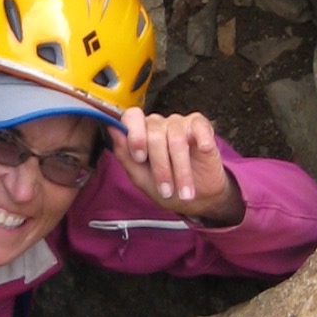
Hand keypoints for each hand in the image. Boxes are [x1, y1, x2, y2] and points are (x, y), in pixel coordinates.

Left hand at [117, 109, 244, 224]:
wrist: (197, 199)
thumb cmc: (168, 187)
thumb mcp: (141, 177)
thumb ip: (124, 155)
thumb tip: (113, 130)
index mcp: (140, 133)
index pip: (131, 117)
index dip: (134, 135)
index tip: (139, 157)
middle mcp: (159, 125)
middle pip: (154, 134)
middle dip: (160, 167)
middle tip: (165, 189)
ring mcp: (179, 123)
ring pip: (176, 137)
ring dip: (181, 169)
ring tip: (184, 191)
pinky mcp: (200, 126)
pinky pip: (198, 125)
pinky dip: (202, 138)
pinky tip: (203, 150)